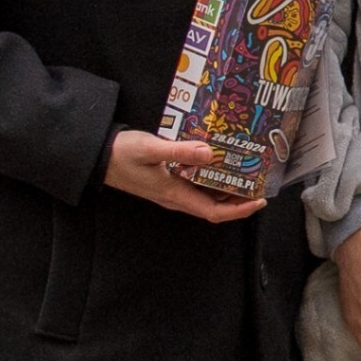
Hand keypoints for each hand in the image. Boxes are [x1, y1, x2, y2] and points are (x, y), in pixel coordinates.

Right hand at [103, 132, 265, 222]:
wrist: (99, 157)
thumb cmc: (124, 154)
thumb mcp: (152, 149)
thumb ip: (180, 151)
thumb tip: (210, 153)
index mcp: (175, 195)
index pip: (214, 211)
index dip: (240, 210)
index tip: (260, 200)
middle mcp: (176, 198)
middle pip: (214, 207)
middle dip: (239, 200)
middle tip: (261, 184)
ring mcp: (171, 191)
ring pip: (206, 197)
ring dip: (227, 191)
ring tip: (247, 174)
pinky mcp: (167, 182)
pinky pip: (196, 187)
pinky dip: (212, 180)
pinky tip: (220, 164)